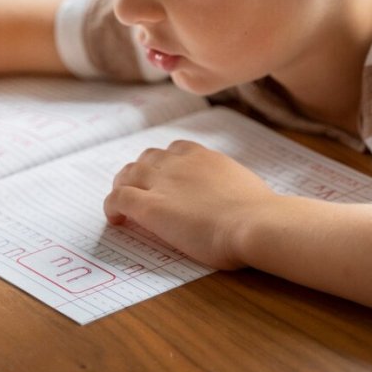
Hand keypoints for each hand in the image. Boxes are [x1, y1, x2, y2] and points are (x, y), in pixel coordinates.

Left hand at [104, 140, 277, 269]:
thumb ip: (231, 186)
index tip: (168, 179)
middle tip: (142, 191)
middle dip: (142, 172)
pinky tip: (117, 221)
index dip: (167, 163)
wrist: (254, 222)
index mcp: (205, 157)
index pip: (177, 150)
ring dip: (123, 185)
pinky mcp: (149, 207)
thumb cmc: (259, 212)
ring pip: (128, 173)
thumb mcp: (245, 187)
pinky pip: (118, 198)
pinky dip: (112, 206)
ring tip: (123, 204)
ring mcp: (162, 183)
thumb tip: (234, 198)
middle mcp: (179, 163)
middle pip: (149, 157)